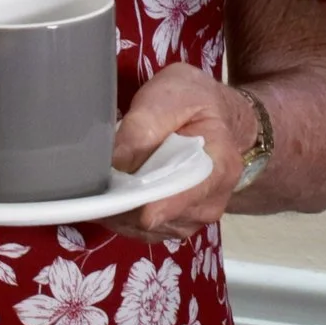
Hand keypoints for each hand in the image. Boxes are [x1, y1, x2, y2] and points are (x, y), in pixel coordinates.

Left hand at [101, 64, 251, 243]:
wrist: (214, 114)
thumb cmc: (194, 101)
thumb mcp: (172, 94)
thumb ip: (145, 123)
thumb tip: (118, 161)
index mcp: (220, 166)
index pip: (185, 196)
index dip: (150, 202)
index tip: (120, 198)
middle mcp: (212, 201)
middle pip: (157, 216)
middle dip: (126, 199)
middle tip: (105, 173)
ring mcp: (194, 218)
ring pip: (143, 228)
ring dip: (121, 207)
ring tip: (113, 177)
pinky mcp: (176, 225)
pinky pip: (140, 230)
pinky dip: (122, 214)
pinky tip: (118, 189)